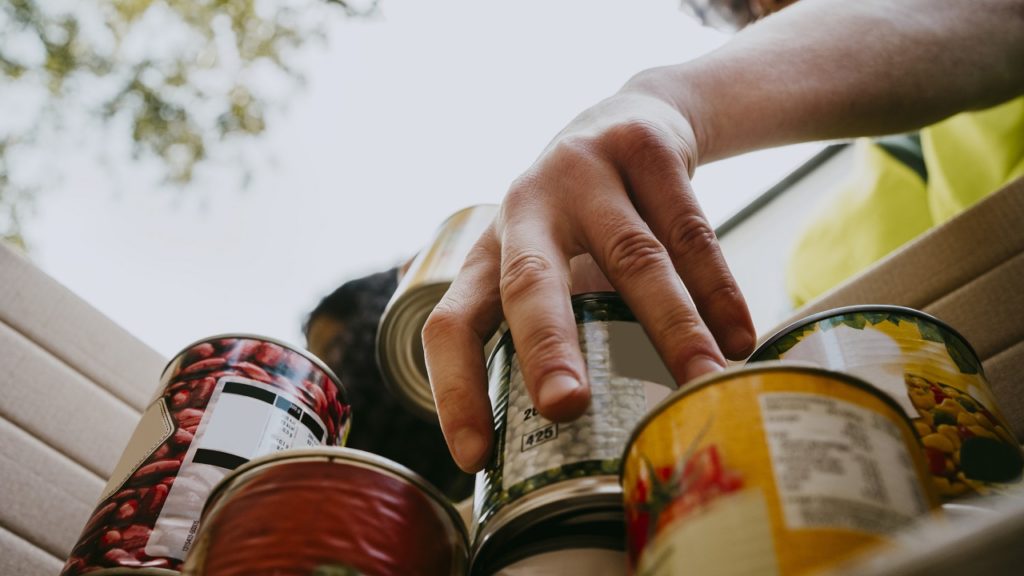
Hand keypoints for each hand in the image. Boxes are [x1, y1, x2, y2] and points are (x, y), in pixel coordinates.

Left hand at [423, 82, 755, 471]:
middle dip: (546, 346)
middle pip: (529, 280)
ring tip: (700, 385)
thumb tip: (560, 433)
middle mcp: (525, 206)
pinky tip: (737, 337)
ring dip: (670, 327)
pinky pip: (690, 230)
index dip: (454, 389)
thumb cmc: (584, 219)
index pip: (452, 322)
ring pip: (632, 257)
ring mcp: (584, 170)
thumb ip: (549, 327)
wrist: (635, 114)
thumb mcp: (547, 260)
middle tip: (566, 406)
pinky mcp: (644, 148)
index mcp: (489, 250)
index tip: (475, 458)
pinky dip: (718, 289)